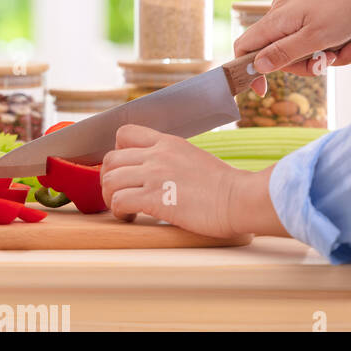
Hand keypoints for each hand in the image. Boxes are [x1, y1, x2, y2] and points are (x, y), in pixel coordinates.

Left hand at [100, 125, 286, 238]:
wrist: (242, 199)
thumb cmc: (226, 186)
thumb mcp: (194, 158)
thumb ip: (172, 159)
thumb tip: (159, 171)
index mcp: (168, 143)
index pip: (125, 133)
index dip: (117, 151)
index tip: (124, 169)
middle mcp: (157, 155)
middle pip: (110, 159)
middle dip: (108, 178)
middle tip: (118, 192)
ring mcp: (155, 175)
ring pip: (109, 180)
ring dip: (110, 196)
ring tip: (122, 208)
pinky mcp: (155, 198)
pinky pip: (119, 201)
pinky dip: (118, 211)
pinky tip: (129, 217)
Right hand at [233, 0, 350, 95]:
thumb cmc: (346, 3)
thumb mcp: (316, 37)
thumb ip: (284, 53)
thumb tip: (257, 66)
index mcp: (276, 21)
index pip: (244, 47)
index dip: (249, 71)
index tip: (263, 89)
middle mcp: (281, 15)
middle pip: (279, 53)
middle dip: (307, 64)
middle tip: (330, 61)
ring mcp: (297, 11)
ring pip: (302, 46)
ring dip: (328, 55)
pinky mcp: (312, 9)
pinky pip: (315, 36)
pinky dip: (334, 43)